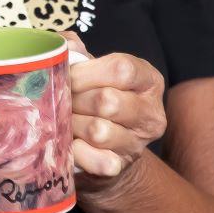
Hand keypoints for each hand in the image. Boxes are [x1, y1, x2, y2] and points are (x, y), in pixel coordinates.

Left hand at [61, 30, 164, 189]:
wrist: (101, 148)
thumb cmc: (92, 99)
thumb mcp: (90, 70)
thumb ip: (76, 51)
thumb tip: (65, 45)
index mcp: (148, 79)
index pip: (121, 69)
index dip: (86, 72)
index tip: (68, 76)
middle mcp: (151, 112)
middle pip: (107, 101)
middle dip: (75, 100)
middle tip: (62, 102)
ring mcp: (138, 143)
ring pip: (98, 131)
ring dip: (71, 125)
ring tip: (64, 121)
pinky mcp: (120, 167)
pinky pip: (96, 160)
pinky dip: (76, 152)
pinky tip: (70, 144)